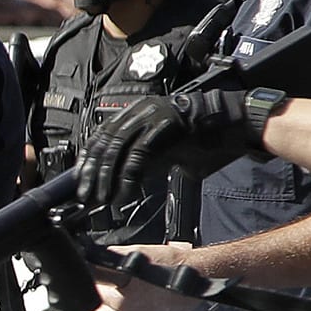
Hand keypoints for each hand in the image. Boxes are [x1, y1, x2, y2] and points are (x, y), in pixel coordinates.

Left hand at [78, 88, 257, 216]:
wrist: (229, 125)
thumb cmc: (197, 140)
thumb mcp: (160, 151)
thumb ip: (139, 160)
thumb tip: (117, 182)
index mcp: (134, 112)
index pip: (99, 136)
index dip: (88, 161)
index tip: (82, 183)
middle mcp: (138, 110)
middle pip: (103, 143)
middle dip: (93, 174)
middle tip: (88, 198)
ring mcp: (151, 115)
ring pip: (117, 148)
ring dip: (107, 178)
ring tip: (104, 200)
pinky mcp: (164, 125)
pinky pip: (139, 154)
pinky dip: (128, 177)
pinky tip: (124, 194)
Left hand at [90, 243, 201, 310]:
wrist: (198, 278)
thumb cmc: (172, 264)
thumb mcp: (137, 252)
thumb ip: (111, 257)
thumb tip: (93, 258)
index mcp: (124, 297)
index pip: (94, 289)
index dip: (90, 280)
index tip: (89, 276)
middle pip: (97, 308)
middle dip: (97, 295)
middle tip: (101, 284)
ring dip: (105, 309)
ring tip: (113, 294)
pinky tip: (123, 307)